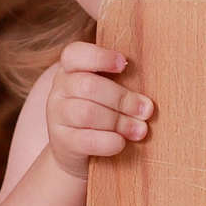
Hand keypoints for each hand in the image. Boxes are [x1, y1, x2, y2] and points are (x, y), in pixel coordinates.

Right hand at [47, 41, 152, 179]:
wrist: (77, 151)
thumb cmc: (100, 112)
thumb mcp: (105, 92)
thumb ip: (120, 83)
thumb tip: (148, 96)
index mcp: (70, 69)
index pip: (75, 54)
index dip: (100, 57)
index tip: (124, 64)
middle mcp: (59, 89)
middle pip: (88, 86)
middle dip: (122, 98)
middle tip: (146, 110)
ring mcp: (57, 115)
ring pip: (87, 113)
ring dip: (119, 121)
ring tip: (140, 129)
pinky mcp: (62, 142)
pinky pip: (87, 140)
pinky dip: (109, 141)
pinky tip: (122, 142)